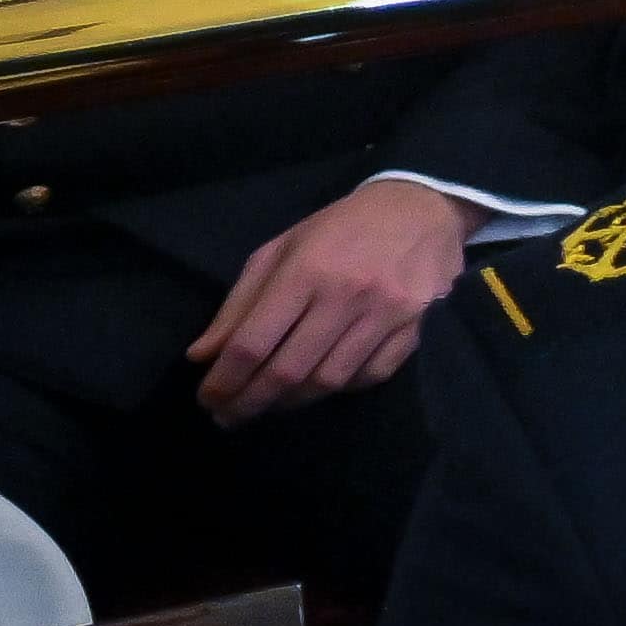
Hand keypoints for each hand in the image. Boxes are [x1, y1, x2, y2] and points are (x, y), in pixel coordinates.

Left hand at [186, 177, 470, 421]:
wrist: (422, 208)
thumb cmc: (340, 228)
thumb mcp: (280, 250)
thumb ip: (240, 303)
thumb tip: (203, 356)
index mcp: (305, 269)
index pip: (253, 341)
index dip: (223, 379)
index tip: (207, 398)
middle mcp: (347, 295)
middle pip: (288, 370)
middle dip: (250, 402)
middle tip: (228, 417)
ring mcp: (386, 315)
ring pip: (329, 381)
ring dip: (291, 402)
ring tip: (268, 405)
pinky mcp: (415, 327)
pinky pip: (371, 375)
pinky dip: (341, 388)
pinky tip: (320, 385)